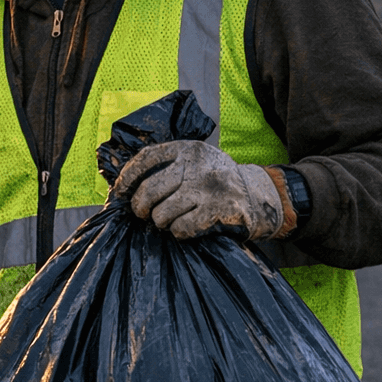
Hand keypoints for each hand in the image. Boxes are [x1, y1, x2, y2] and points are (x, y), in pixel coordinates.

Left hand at [114, 140, 287, 240]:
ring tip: (169, 220)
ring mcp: (209, 187)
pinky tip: (185, 228)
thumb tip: (124, 188)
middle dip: (140, 207)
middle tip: (143, 214)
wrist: (262, 195)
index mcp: (188, 149)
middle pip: (149, 189)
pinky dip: (178, 232)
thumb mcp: (196, 163)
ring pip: (162, 212)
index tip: (119, 192)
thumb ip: (168, 168)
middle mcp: (198, 165)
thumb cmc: (216, 183)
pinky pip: (182, 228)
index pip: (146, 158)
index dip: (127, 177)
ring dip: (161, 222)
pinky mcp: (220, 209)